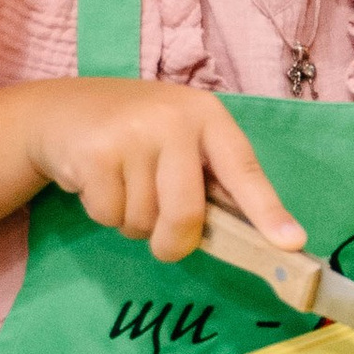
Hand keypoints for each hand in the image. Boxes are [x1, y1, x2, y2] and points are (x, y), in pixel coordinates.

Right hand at [27, 80, 303, 266]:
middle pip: (187, 214)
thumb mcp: (181, 141)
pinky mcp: (95, 154)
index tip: (291, 244)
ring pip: (144, 221)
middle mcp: (173, 120)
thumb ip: (213, 181)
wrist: (62, 110)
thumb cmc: (136, 134)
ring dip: (133, 223)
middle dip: (174, 242)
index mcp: (207, 116)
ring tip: (123, 186)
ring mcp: (132, 134)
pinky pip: (109, 215)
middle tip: (164, 243)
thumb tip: (257, 239)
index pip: (244, 170)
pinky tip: (98, 182)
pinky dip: (104, 213)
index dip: (268, 211)